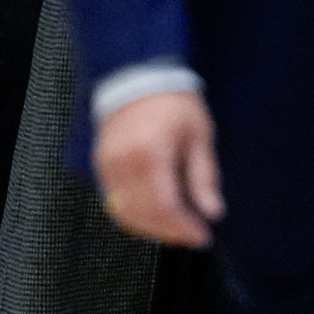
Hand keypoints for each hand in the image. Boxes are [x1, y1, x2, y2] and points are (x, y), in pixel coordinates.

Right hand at [94, 90, 225, 247]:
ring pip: (125, 212)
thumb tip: (212, 211)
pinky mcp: (100, 164)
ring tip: (173, 229)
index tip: (202, 237)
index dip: (184, 227)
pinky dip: (133, 214)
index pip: (166, 206)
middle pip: (144, 214)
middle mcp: (123, 162)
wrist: (137, 76)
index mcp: (151, 154)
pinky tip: (152, 215)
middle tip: (190, 236)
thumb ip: (203, 177)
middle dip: (169, 232)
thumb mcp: (199, 136)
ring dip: (150, 228)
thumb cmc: (173, 103)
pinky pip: (113, 200)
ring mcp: (107, 164)